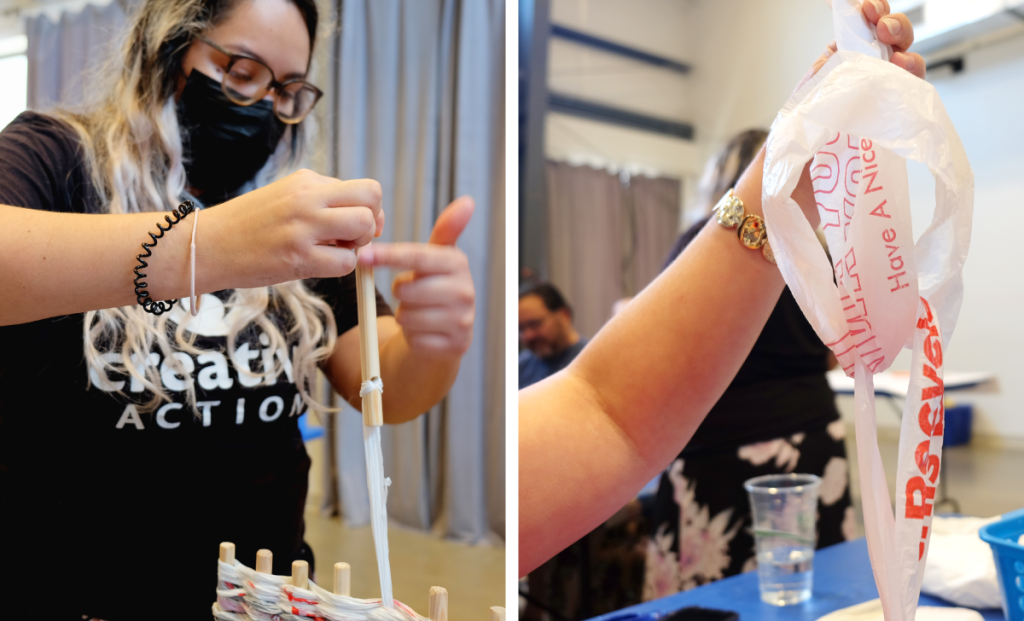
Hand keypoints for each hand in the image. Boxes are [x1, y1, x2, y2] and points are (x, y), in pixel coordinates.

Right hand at [207, 169, 384, 288]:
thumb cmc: (248, 226)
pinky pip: (346, 262)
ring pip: (363, 225)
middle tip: (350, 239)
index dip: (370, 209)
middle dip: (371, 223)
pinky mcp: (297, 256)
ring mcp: (303, 226)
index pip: (364, 187)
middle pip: (372, 198)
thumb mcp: (286, 198)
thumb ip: (324, 202)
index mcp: (307, 181)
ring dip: (358, 245)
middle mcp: (307, 197)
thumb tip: (370, 218)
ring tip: (332, 251)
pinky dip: (340, 268)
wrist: (206, 245)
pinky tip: (317, 265)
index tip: (354, 226)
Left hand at [358, 196, 475, 358]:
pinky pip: (415, 338)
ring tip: (418, 311)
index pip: (417, 256)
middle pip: (408, 289)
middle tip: (409, 292)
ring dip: (404, 315)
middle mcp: (465, 291)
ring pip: (408, 316)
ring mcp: (462, 319)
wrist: (446, 332)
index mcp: (458, 263)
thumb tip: (467, 201)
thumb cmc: (435, 288)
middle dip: (400, 291)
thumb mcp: (438, 258)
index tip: (363, 256)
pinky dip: (412, 335)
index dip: (388, 256)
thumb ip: (447, 229)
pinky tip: (423, 330)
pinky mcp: (455, 345)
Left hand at [790, 0, 924, 218]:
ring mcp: (876, 102)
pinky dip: (913, 81)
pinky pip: (909, 97)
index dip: (872, 13)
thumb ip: (830, 68)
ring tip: (899, 60)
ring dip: (908, 54)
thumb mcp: (806, 97)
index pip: (861, 30)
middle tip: (884, 31)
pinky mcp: (887, 125)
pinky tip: (907, 77)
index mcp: (836, 65)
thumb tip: (854, 44)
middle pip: (890, 42)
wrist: (791, 188)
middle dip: (894, 27)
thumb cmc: (790, 144)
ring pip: (906, 66)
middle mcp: (859, 79)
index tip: (868, 9)